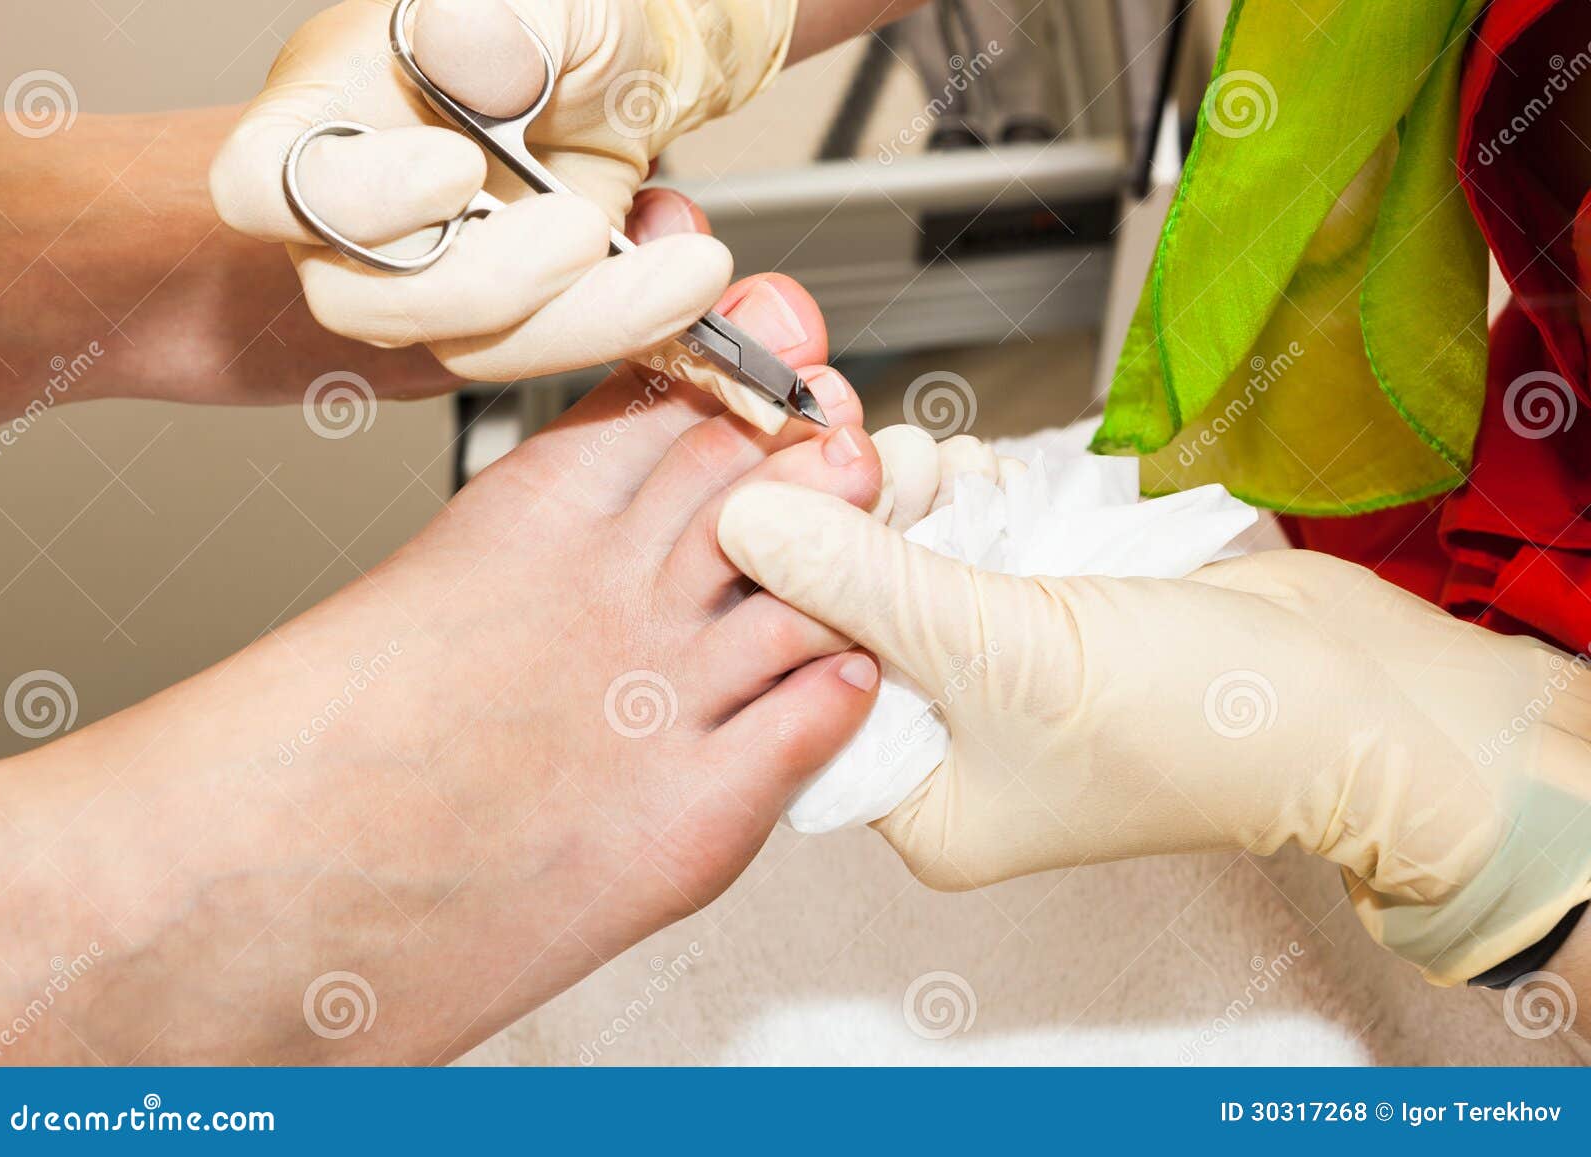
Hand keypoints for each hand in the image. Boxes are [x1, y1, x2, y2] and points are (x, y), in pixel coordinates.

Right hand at [0, 273, 882, 1062]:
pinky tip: (844, 671)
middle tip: (852, 444)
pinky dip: (840, 688)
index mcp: (530, 516)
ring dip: (852, 559)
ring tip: (875, 537)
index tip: (796, 356)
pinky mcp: (689, 816)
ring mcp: (658, 700)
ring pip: (809, 587)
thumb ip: (528, 536)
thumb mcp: (424, 585)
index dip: (753, 376)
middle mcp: (609, 593)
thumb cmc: (313, 750)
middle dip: (816, 453)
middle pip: (759, 481)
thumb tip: (612, 490)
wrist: (254, 884)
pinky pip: (811, 724)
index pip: (679, 409)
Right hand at [209, 0, 796, 422]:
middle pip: (367, 303)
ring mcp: (440, 278)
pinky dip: (632, 321)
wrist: (634, 63)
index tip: (457, 168)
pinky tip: (680, 268)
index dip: (355, 202)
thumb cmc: (559, 24)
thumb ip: (502, 18)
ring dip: (586, 320)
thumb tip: (463, 43)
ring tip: (682, 264)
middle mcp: (367, 216)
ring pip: (472, 349)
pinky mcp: (518, 319)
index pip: (263, 189)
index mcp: (325, 116)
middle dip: (490, 284)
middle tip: (583, 226)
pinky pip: (553, 352)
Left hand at [716, 451, 1590, 985]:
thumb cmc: (1199, 721)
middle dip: (851, 521)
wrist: (1353, 696)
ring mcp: (988, 670)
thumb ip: (864, 581)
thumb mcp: (1004, 650)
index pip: (795, 683)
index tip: (774, 490)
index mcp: (919, 802)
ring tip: (943, 472)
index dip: (780, 583)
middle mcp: (942, 742)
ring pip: (898, 558)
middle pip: (841, 611)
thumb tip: (743, 520)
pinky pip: (959, 538)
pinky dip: (966, 496)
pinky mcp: (1032, 608)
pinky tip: (984, 482)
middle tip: (863, 454)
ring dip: (912, 496)